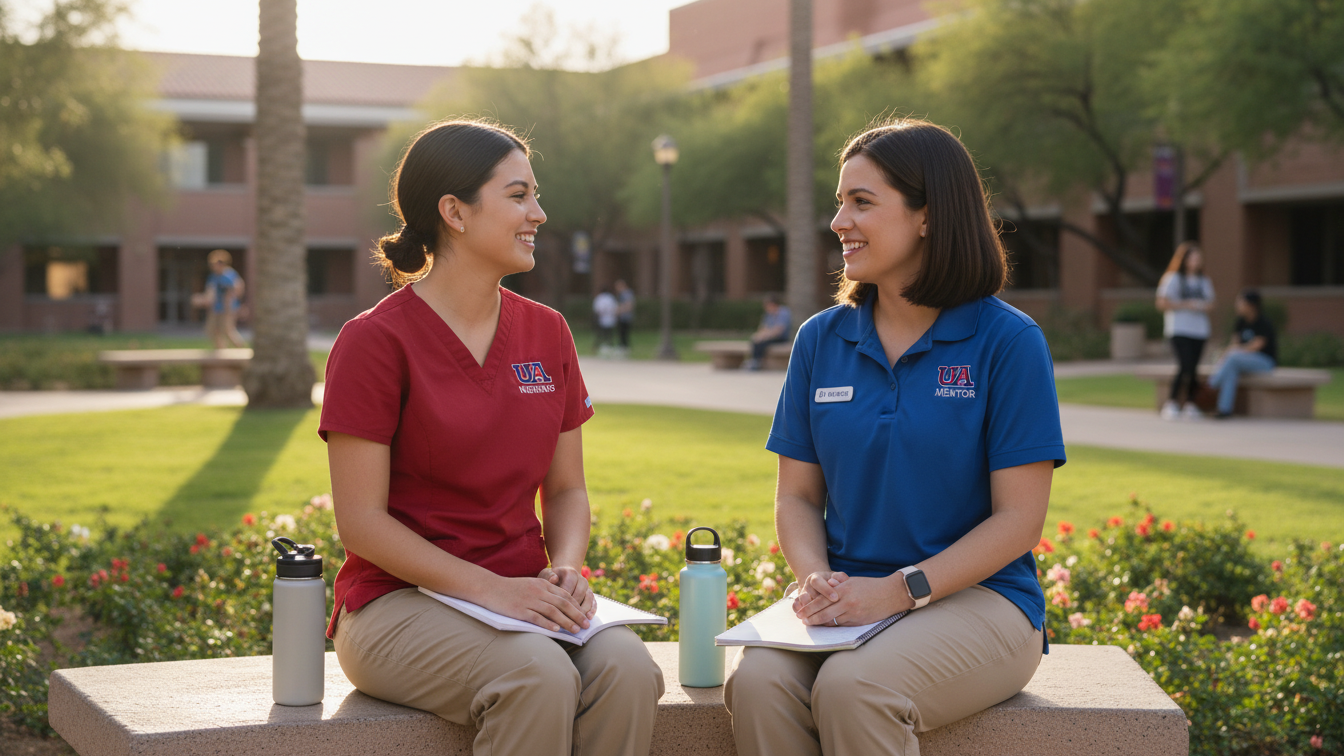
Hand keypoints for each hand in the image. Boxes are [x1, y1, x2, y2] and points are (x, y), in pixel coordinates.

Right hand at [479, 574, 590, 633]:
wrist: (489, 588)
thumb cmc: (510, 588)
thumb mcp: (530, 583)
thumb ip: (545, 588)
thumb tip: (560, 594)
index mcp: (542, 584)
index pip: (565, 595)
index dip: (577, 606)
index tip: (585, 616)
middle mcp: (538, 591)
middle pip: (563, 604)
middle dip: (577, 615)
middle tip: (586, 625)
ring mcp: (529, 600)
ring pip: (553, 611)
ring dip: (566, 621)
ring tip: (576, 630)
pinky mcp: (519, 610)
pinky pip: (536, 617)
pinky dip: (547, 623)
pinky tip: (556, 630)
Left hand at [541, 565, 595, 618]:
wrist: (564, 575)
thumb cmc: (552, 577)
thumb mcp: (547, 574)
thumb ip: (548, 576)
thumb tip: (553, 579)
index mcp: (570, 573)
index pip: (567, 589)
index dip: (562, 602)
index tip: (555, 613)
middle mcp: (581, 579)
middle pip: (579, 595)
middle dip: (573, 608)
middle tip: (565, 620)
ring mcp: (587, 587)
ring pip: (588, 599)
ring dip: (583, 610)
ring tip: (578, 621)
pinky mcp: (590, 594)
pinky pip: (594, 602)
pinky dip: (592, 610)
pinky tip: (589, 617)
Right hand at [790, 570, 848, 616]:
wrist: (820, 585)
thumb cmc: (833, 582)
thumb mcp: (837, 578)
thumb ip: (839, 578)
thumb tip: (835, 582)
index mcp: (815, 577)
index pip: (817, 582)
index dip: (825, 590)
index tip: (836, 598)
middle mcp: (806, 585)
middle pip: (808, 594)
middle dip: (817, 605)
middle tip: (829, 613)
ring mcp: (801, 594)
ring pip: (802, 601)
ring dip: (809, 610)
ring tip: (818, 618)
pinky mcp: (798, 602)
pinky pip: (795, 606)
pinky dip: (800, 612)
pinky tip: (807, 619)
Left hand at [795, 574, 909, 626]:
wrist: (892, 594)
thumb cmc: (871, 586)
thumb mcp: (853, 581)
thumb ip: (838, 585)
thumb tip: (827, 586)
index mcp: (844, 590)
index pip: (821, 600)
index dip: (809, 607)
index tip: (800, 612)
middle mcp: (848, 602)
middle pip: (824, 613)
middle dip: (811, 618)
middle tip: (802, 620)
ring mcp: (854, 613)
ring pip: (832, 621)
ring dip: (820, 623)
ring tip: (811, 624)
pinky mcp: (859, 622)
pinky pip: (842, 625)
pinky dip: (833, 626)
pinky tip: (826, 626)